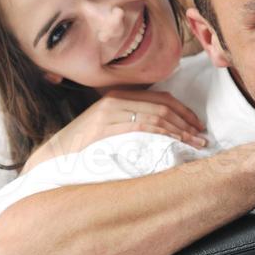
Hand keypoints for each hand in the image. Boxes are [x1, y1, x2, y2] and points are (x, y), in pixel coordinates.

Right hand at [24, 90, 206, 171]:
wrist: (52, 158)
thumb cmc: (82, 148)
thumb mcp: (108, 127)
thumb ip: (130, 120)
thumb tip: (164, 128)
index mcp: (118, 96)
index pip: (160, 97)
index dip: (183, 110)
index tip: (198, 126)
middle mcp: (115, 100)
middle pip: (162, 106)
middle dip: (187, 122)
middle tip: (202, 138)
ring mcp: (109, 113)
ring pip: (156, 116)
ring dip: (181, 132)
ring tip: (195, 145)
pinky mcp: (105, 129)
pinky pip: (142, 128)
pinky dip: (164, 136)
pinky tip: (176, 145)